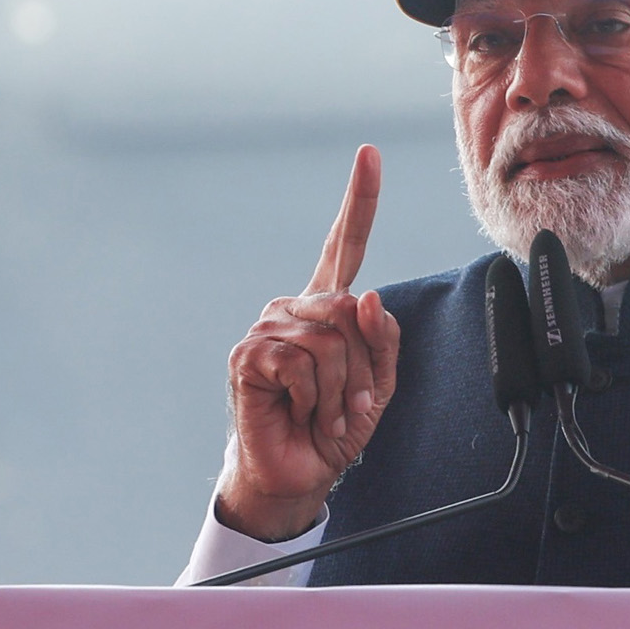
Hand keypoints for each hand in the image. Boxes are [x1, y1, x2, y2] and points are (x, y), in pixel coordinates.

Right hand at [219, 145, 401, 541]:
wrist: (297, 474)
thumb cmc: (334, 428)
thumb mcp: (376, 385)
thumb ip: (381, 341)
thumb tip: (367, 298)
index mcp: (326, 307)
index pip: (344, 245)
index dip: (359, 200)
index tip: (369, 154)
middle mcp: (293, 309)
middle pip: (350, 309)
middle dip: (361, 365)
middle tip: (347, 404)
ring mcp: (266, 328)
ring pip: (330, 339)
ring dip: (339, 388)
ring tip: (323, 412)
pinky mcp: (248, 355)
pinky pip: (302, 362)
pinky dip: (314, 396)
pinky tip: (299, 411)